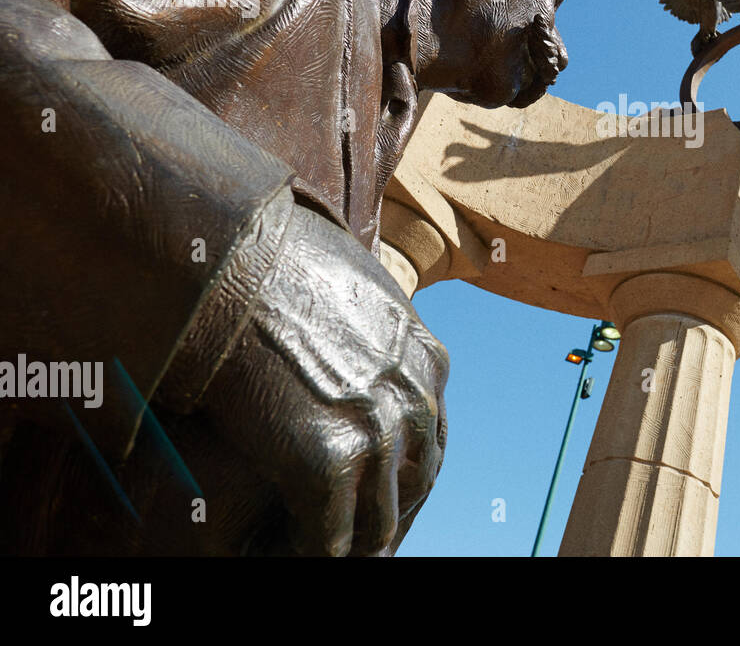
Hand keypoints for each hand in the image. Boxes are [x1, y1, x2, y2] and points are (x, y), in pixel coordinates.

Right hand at [197, 204, 447, 555]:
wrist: (228, 263)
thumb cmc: (274, 264)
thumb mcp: (355, 286)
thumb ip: (374, 324)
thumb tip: (361, 326)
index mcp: (427, 361)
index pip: (433, 440)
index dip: (404, 476)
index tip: (378, 496)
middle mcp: (416, 400)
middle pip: (415, 485)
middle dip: (386, 517)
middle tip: (355, 541)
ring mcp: (377, 433)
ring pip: (375, 521)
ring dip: (350, 543)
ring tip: (314, 551)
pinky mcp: (327, 461)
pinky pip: (326, 538)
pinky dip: (308, 554)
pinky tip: (283, 554)